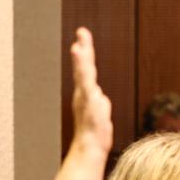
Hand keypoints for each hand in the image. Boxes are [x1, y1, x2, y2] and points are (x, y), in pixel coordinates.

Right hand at [70, 27, 112, 154]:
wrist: (90, 148)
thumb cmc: (95, 134)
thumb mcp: (101, 114)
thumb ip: (100, 102)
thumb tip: (101, 97)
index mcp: (86, 94)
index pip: (86, 70)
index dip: (85, 55)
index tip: (82, 39)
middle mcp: (83, 93)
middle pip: (84, 67)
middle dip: (83, 49)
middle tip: (82, 31)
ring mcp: (85, 98)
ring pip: (84, 74)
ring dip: (81, 59)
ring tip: (78, 45)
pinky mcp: (88, 103)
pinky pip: (86, 86)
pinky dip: (84, 75)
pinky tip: (83, 73)